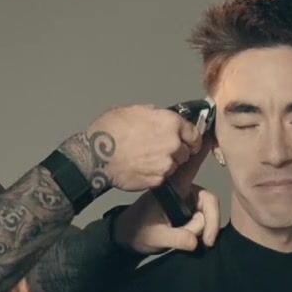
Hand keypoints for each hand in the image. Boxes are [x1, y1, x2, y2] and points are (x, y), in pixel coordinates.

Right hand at [78, 105, 201, 192]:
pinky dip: (156, 174)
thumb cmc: (109, 132)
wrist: (96, 156)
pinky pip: (163, 177)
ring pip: (175, 165)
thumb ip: (153, 114)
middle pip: (187, 151)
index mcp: (170, 123)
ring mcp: (167, 164)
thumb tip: (160, 116)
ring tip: (148, 159)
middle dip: (178, 151)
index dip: (191, 138)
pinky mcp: (158, 180)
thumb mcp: (132, 111)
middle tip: (161, 150)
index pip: (195, 133)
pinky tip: (143, 168)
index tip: (189, 141)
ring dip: (167, 163)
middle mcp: (173, 144)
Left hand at [113, 141, 221, 253]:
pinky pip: (204, 220)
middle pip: (209, 200)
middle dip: (209, 221)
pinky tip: (196, 241)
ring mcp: (187, 202)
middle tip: (206, 241)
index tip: (212, 136)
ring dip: (204, 228)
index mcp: (173, 188)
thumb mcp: (156, 237)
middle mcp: (184, 191)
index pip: (191, 167)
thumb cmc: (137, 230)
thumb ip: (177, 238)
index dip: (202, 152)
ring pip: (207, 212)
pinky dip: (202, 230)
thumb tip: (195, 240)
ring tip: (191, 241)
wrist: (128, 238)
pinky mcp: (189, 212)